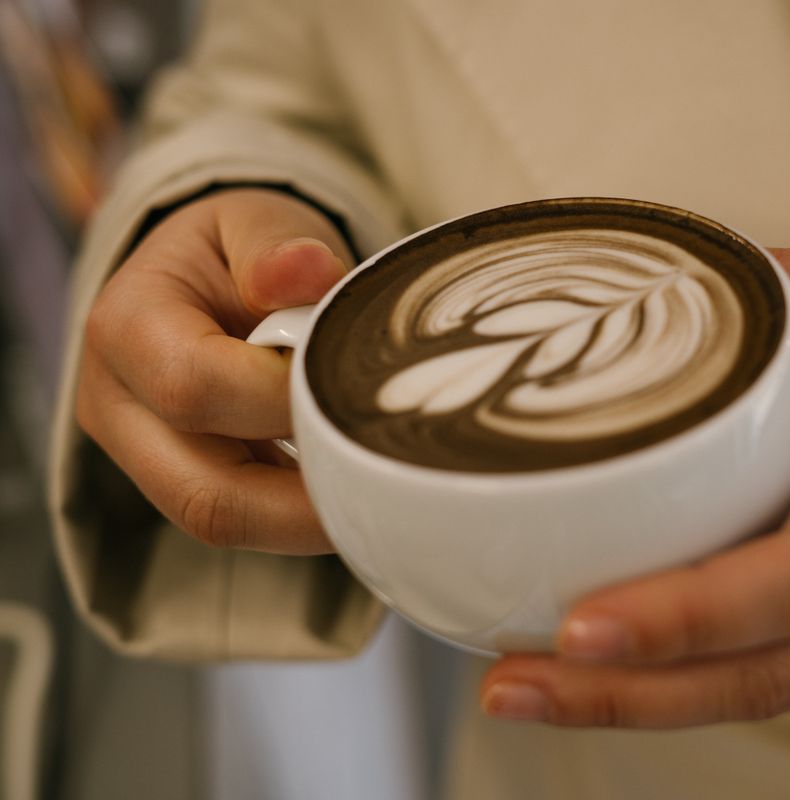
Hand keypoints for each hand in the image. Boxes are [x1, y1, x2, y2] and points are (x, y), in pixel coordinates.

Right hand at [77, 188, 353, 552]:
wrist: (205, 281)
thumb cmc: (234, 249)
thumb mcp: (253, 219)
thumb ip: (277, 244)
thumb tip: (307, 271)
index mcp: (125, 328)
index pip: (195, 388)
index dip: (282, 398)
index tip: (349, 382)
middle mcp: (117, 407)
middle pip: (204, 492)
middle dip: (305, 499)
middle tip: (386, 472)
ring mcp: (145, 459)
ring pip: (226, 522)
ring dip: (311, 517)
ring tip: (382, 484)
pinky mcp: (184, 485)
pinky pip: (247, 520)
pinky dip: (306, 513)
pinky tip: (357, 487)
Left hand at [481, 249, 789, 726]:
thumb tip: (727, 270)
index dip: (698, 611)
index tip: (585, 622)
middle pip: (773, 674)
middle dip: (631, 692)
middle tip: (514, 683)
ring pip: (775, 695)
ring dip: (648, 701)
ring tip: (536, 686)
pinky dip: (704, 680)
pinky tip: (625, 667)